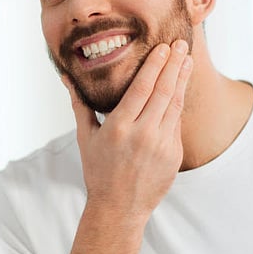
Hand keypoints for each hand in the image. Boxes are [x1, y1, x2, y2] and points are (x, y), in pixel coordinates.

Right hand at [64, 40, 192, 219]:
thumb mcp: (85, 137)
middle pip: (164, 92)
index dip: (155, 65)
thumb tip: (66, 77)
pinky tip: (181, 87)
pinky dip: (179, 103)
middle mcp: (143, 135)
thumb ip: (79, 104)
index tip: (164, 47)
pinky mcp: (174, 155)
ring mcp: (162, 146)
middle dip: (174, 65)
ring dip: (182, 80)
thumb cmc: (98, 170)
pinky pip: (177, 123)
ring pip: (175, 105)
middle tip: (181, 44)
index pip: (142, 88)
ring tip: (187, 60)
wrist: (119, 208)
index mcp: (119, 128)